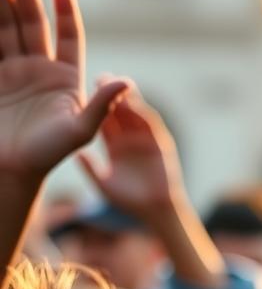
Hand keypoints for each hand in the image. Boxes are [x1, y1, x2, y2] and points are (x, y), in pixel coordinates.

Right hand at [0, 0, 126, 180]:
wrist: (9, 172)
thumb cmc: (48, 156)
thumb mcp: (80, 131)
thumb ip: (101, 105)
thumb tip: (127, 81)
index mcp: (65, 78)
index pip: (68, 37)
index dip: (65, 13)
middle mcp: (38, 70)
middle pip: (30, 22)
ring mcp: (11, 72)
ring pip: (3, 27)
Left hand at [78, 92, 182, 216]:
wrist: (155, 211)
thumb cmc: (129, 201)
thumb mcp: (103, 183)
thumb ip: (91, 169)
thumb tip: (75, 155)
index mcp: (115, 146)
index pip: (104, 121)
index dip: (95, 107)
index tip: (84, 92)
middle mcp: (131, 139)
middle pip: (120, 112)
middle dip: (112, 95)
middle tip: (101, 77)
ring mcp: (147, 140)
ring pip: (136, 115)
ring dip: (129, 99)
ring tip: (119, 83)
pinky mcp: (161, 145)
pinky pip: (151, 126)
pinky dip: (143, 113)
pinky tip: (134, 103)